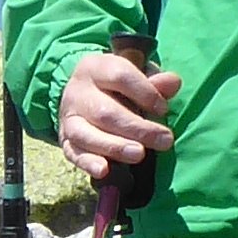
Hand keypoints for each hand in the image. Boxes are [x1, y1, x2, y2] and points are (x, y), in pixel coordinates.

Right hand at [59, 46, 178, 184]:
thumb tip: (173, 83)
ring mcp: (68, 117)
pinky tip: (104, 171)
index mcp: (94, 67)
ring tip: (139, 154)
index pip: (119, 76)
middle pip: (105, 111)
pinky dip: (88, 163)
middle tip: (164, 140)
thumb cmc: (118, 85)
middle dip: (137, 128)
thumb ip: (155, 81)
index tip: (164, 109)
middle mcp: (77, 92)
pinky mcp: (64, 140)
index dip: (145, 93)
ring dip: (114, 147)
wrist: (84, 94)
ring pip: (86, 134)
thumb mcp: (136, 76)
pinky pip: (74, 154)